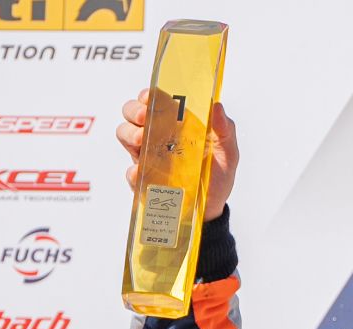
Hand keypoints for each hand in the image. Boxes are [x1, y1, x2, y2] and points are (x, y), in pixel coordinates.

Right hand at [116, 88, 238, 221]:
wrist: (212, 209)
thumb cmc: (217, 176)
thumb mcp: (228, 153)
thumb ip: (225, 130)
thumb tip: (218, 106)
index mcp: (175, 125)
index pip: (154, 101)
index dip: (148, 95)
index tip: (150, 96)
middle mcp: (157, 137)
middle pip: (132, 113)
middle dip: (134, 110)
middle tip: (144, 117)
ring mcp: (147, 157)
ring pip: (124, 135)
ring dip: (129, 133)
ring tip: (142, 141)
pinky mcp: (144, 181)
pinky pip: (131, 174)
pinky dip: (133, 171)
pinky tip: (140, 171)